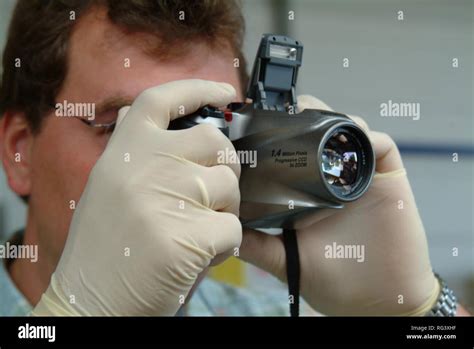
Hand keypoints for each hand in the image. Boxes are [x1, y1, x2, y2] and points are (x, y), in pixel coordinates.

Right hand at [32, 80, 241, 315]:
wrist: (90, 300)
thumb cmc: (104, 246)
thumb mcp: (107, 185)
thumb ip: (133, 150)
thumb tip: (149, 113)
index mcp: (124, 152)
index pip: (162, 99)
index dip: (197, 88)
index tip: (224, 92)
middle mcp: (146, 166)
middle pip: (214, 143)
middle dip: (224, 167)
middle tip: (212, 193)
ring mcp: (168, 199)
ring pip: (229, 187)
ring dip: (223, 209)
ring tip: (196, 231)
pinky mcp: (189, 238)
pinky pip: (232, 228)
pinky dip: (224, 245)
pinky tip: (199, 256)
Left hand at [239, 95, 438, 315]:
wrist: (379, 300)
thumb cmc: (335, 282)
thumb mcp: (288, 260)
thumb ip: (259, 246)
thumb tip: (226, 231)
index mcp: (309, 192)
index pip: (294, 151)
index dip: (280, 131)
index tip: (260, 120)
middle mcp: (334, 179)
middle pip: (321, 132)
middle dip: (306, 115)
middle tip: (288, 111)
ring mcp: (360, 177)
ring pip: (349, 130)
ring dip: (333, 119)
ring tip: (315, 118)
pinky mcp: (388, 180)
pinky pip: (381, 145)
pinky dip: (367, 136)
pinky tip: (351, 138)